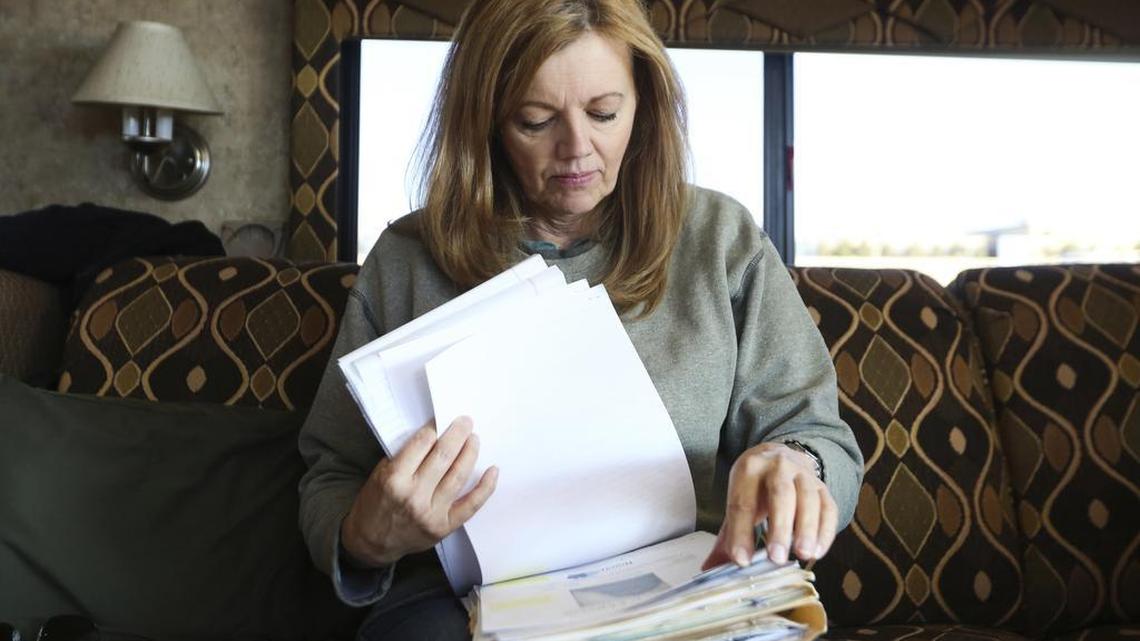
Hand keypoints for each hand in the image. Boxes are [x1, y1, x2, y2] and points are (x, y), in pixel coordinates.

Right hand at [340, 416, 497, 567]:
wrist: (372, 542)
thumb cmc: (376, 503)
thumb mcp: (380, 475)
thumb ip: (404, 457)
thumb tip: (433, 436)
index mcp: (394, 479)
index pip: (421, 444)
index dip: (434, 429)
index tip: (440, 421)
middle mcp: (413, 496)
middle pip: (443, 457)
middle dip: (457, 434)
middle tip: (466, 422)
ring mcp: (431, 513)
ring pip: (458, 476)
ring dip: (470, 453)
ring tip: (474, 439)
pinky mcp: (444, 527)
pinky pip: (471, 505)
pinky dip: (486, 487)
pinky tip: (493, 470)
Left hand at [702, 442, 836, 569]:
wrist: (779, 456)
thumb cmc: (755, 486)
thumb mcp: (737, 499)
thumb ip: (728, 535)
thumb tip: (710, 569)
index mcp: (749, 469)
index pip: (743, 502)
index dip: (741, 532)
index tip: (741, 560)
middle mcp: (778, 466)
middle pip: (781, 494)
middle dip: (779, 527)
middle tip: (777, 558)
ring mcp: (803, 474)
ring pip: (809, 499)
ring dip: (807, 529)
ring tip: (803, 554)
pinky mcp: (822, 486)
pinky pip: (829, 508)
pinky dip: (825, 531)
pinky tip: (817, 551)